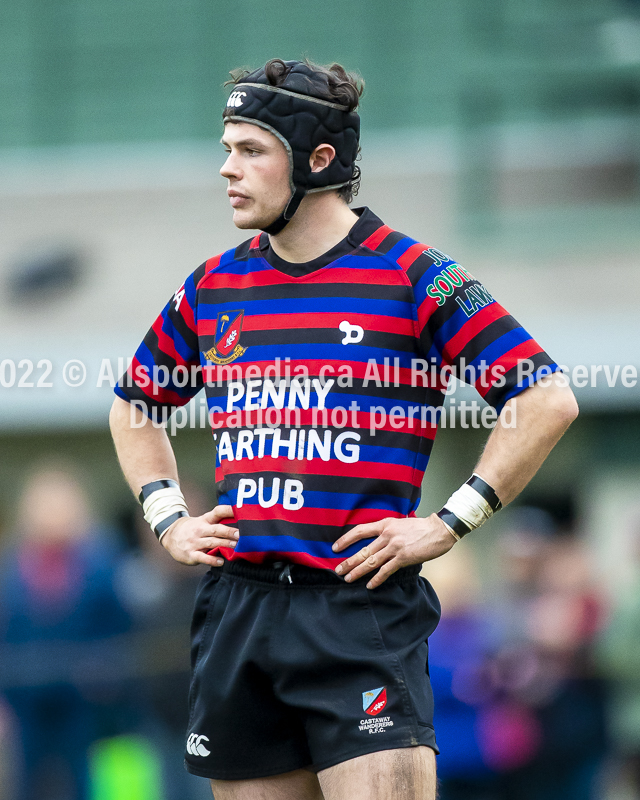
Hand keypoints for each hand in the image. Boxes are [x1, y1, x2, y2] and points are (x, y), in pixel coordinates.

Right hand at [160, 505, 238, 566]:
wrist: (170, 535)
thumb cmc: (193, 528)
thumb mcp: (203, 520)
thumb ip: (217, 520)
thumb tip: (238, 519)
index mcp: (205, 520)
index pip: (217, 512)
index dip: (228, 510)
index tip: (238, 510)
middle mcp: (200, 530)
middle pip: (216, 529)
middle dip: (228, 531)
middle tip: (240, 534)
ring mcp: (195, 542)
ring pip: (211, 543)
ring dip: (224, 544)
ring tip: (235, 545)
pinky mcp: (191, 554)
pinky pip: (203, 558)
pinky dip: (212, 560)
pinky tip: (220, 561)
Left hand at [332, 513, 455, 588]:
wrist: (439, 530)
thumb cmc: (421, 527)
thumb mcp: (400, 523)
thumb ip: (388, 531)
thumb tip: (377, 540)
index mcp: (385, 524)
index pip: (359, 531)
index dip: (346, 540)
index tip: (335, 547)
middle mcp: (387, 535)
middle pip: (363, 550)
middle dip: (349, 561)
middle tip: (338, 570)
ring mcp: (395, 547)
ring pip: (371, 561)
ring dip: (358, 571)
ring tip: (348, 579)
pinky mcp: (403, 558)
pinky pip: (386, 570)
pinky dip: (377, 579)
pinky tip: (370, 585)